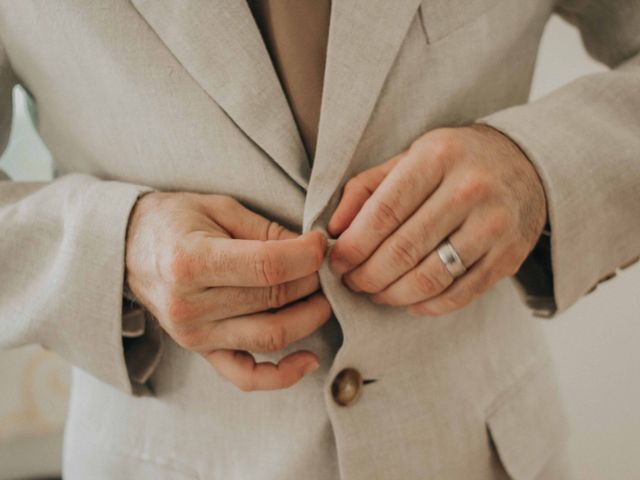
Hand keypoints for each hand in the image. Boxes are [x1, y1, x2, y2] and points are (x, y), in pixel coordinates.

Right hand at [125, 192, 329, 390]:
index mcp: (191, 261)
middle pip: (274, 299)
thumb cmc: (174, 221)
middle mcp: (190, 305)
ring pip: (271, 337)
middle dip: (313, 280)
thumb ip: (266, 230)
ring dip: (309, 317)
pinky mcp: (201, 352)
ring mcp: (194, 335)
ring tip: (323, 296)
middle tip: (325, 265)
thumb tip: (312, 249)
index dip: (307, 256)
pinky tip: (309, 359)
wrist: (128, 247)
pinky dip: (283, 375)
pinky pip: (247, 376)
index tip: (321, 244)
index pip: (268, 266)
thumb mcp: (219, 208)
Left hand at [328, 125, 546, 315]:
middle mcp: (470, 189)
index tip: (336, 262)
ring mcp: (494, 225)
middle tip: (351, 282)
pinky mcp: (509, 256)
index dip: (353, 245)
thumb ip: (366, 188)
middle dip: (367, 276)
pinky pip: (460, 294)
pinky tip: (408, 301)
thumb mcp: (409, 157)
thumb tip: (333, 229)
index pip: (383, 212)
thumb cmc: (454, 162)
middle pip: (403, 250)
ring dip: (391, 295)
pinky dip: (427, 305)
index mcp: (437, 158)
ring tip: (374, 293)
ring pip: (430, 278)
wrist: (526, 164)